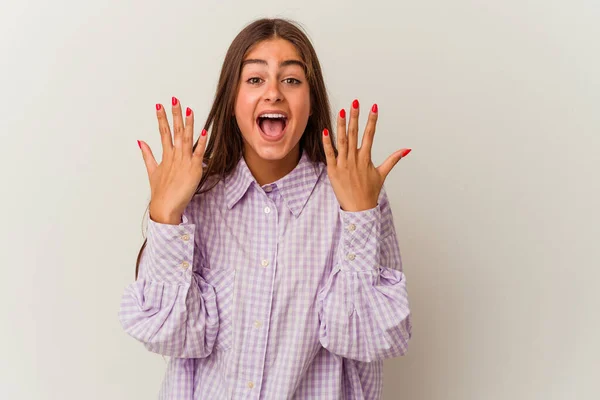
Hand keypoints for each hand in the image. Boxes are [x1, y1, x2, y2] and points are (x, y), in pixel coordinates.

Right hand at [137, 97, 207, 223]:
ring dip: (188, 123)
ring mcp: (184, 162)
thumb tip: (141, 142)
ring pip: (186, 138)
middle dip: (174, 114)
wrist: (165, 207)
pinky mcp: (194, 169)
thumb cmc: (160, 193)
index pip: (163, 132)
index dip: (162, 118)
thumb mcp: (152, 172)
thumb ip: (147, 155)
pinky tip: (204, 130)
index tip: (160, 105)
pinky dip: (202, 142)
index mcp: (166, 156)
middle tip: (174, 100)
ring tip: (188, 109)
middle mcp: (174, 156)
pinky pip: (199, 153)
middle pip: (175, 131)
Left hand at [322, 99, 410, 211]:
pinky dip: (327, 143)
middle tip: (355, 103)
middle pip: (355, 134)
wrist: (359, 209)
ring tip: (341, 111)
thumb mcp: (382, 174)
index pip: (370, 135)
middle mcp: (355, 159)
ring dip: (341, 126)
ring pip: (342, 141)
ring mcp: (343, 164)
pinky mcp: (333, 170)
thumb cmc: (369, 192)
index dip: (372, 121)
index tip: (373, 108)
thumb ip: (393, 159)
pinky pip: (329, 154)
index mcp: (366, 158)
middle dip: (355, 117)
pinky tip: (325, 131)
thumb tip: (406, 150)